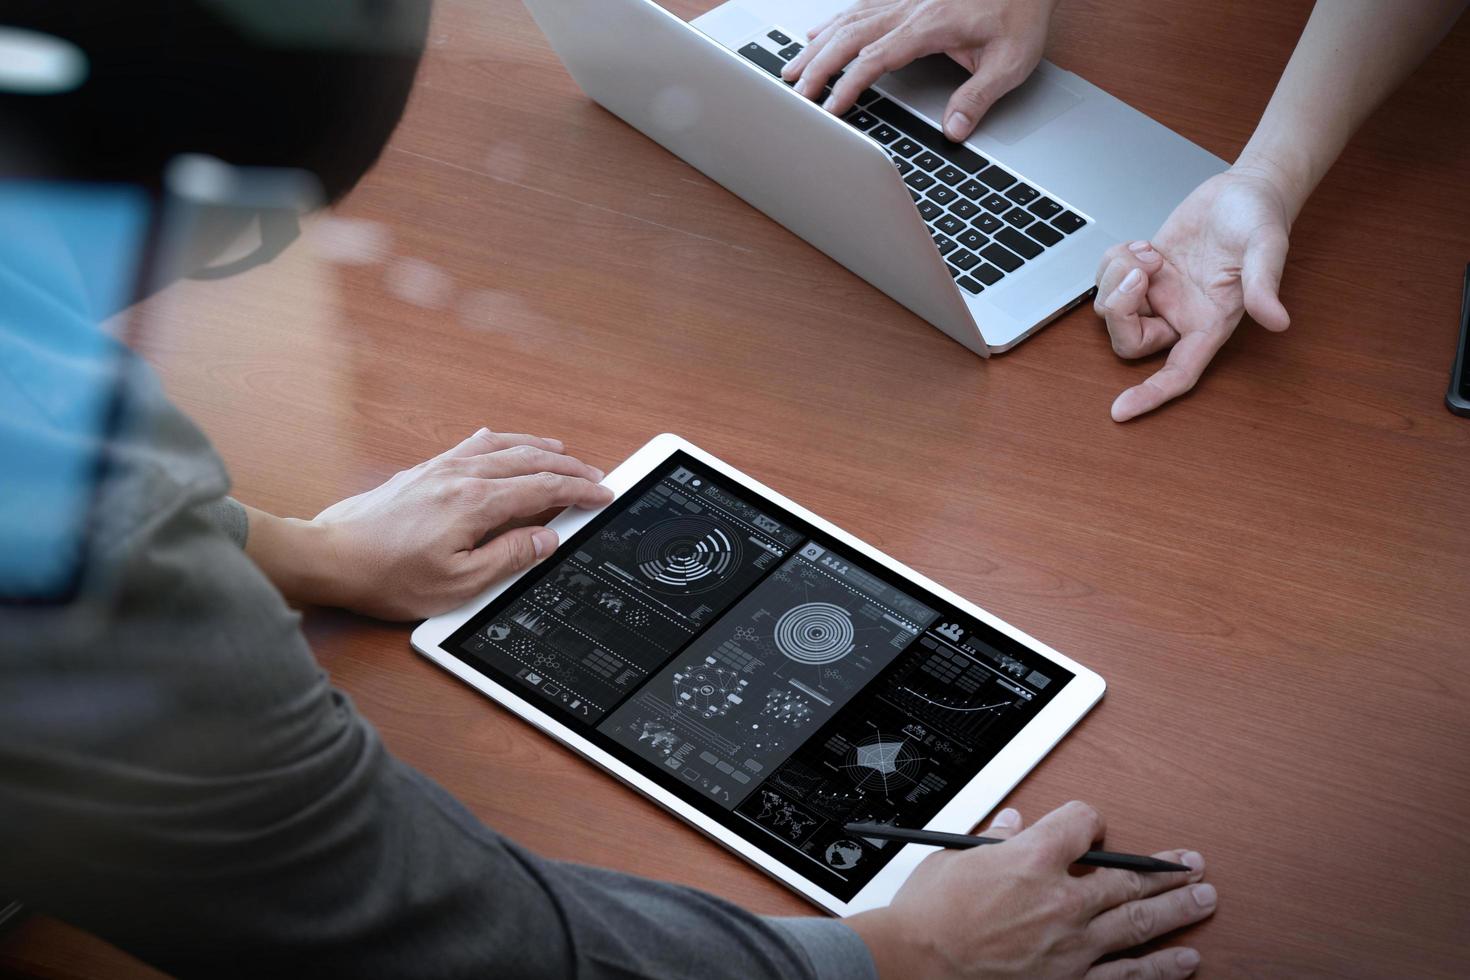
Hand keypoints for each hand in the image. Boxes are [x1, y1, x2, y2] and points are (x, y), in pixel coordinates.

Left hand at [245, 429, 612, 619]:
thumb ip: (508, 557)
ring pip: (501, 446)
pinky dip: (497, 440)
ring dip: (536, 448)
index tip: (601, 495)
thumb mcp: (457, 583)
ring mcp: (439, 469)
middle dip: (567, 468)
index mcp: (476, 503)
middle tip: (593, 476)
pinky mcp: (421, 471)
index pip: (542, 490)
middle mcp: (460, 476)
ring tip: (560, 451)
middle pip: (528, 462)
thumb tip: (544, 539)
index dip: (578, 491)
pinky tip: (497, 439)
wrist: (331, 557)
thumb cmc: (387, 575)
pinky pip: (470, 444)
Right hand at [780, 0, 1058, 138]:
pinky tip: (816, 34)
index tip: (830, 107)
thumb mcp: (1011, 61)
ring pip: (848, 21)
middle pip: (849, 37)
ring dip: (816, 46)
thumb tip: (954, 131)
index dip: (849, 84)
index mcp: (930, 25)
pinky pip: (858, 9)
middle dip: (817, 66)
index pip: (876, 58)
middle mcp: (909, 8)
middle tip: (795, 95)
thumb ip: (979, 96)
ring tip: (791, 70)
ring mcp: (903, 0)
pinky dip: (832, 24)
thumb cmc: (1020, 11)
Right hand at [848, 802, 1215, 979]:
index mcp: (1032, 859)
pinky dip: (1159, 969)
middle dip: (1165, 870)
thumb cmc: (928, 915)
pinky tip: (1185, 961)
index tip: (1091, 827)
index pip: (1082, 824)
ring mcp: (1071, 947)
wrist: (914, 965)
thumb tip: (1011, 825)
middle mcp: (1061, 900)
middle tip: (1192, 865)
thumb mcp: (954, 860)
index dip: (1089, 820)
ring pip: (1138, 925)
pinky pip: (1124, 976)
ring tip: (1204, 901)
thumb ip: (993, 841)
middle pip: (1128, 878)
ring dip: (1177, 912)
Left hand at [1095, 167, 1292, 421]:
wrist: (1244, 191)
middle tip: (1140, 270)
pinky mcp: (1143, 273)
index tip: (1120, 411)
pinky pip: (1107, 281)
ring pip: (1110, 309)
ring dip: (1116, 276)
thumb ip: (1265, 285)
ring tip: (1148, 251)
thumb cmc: (1260, 220)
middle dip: (1120, 309)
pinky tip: (1142, 245)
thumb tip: (1277, 321)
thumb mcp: (1267, 247)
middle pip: (1129, 342)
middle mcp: (1180, 316)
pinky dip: (1113, 262)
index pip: (1178, 374)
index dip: (1150, 395)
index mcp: (1209, 323)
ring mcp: (1158, 296)